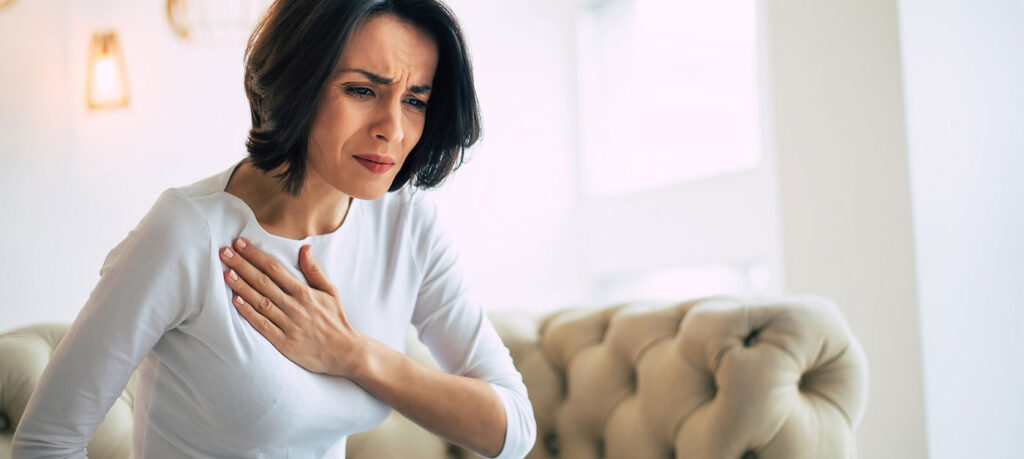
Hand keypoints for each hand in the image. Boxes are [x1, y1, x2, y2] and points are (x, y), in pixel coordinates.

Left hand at [219, 238, 366, 376]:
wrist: (344, 352)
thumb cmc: (335, 320)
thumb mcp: (330, 291)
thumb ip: (314, 270)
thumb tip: (304, 248)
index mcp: (304, 292)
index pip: (275, 269)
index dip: (256, 255)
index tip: (240, 243)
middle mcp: (295, 306)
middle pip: (264, 282)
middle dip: (242, 265)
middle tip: (225, 252)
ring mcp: (289, 324)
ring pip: (261, 302)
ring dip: (242, 287)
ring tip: (226, 273)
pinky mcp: (284, 343)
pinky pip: (263, 326)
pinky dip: (249, 314)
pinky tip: (237, 302)